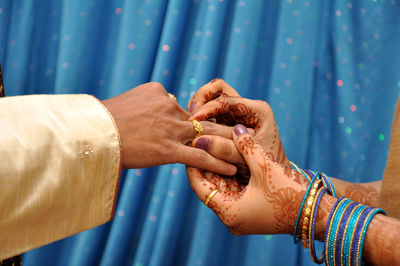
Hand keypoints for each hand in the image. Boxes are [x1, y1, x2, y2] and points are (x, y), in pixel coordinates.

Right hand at [102, 82, 236, 174]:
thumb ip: (145, 103)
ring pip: (207, 136)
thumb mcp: (127, 101)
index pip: (180, 107)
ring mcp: (171, 128)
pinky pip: (200, 156)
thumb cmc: (103, 120)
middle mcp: (169, 108)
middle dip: (220, 127)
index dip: (186, 119)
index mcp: (159, 92)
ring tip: (243, 150)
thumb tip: (151, 112)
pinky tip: (233, 168)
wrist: (92, 133)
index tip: (196, 126)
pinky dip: (219, 162)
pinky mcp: (169, 150)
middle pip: (202, 118)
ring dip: (226, 144)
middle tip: (239, 133)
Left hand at [187, 125, 307, 234]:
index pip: (200, 187)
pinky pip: (232, 193)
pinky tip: (227, 159)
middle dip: (206, 166)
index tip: (191, 146)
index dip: (194, 164)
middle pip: (209, 188)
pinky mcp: (249, 214)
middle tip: (199, 144)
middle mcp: (231, 218)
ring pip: (221, 190)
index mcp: (229, 212)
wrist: (317, 214)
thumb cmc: (291, 194)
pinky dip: (230, 177)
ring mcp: (240, 217)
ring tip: (211, 148)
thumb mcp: (265, 167)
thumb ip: (247, 146)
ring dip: (218, 170)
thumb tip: (235, 127)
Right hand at [189, 79, 288, 167]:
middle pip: (217, 90)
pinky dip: (199, 122)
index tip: (194, 121)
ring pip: (210, 100)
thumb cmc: (266, 170)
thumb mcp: (247, 159)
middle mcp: (245, 108)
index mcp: (257, 110)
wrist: (271, 181)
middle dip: (201, 100)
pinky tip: (191, 133)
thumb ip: (225, 149)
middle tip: (190, 117)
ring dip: (198, 110)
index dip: (207, 108)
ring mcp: (234, 115)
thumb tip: (198, 141)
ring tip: (188, 125)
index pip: (227, 98)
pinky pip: (209, 116)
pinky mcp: (225, 125)